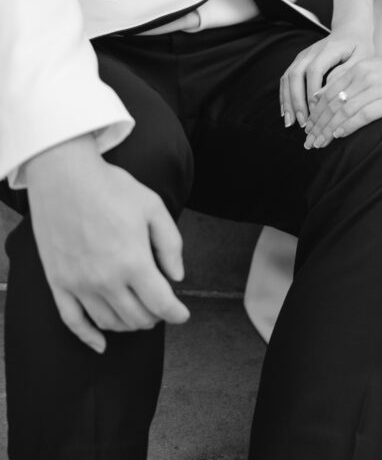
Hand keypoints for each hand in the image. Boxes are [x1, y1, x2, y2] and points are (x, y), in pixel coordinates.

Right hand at [26, 135, 189, 353]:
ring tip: (139, 314)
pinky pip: (73, 321)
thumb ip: (170, 244)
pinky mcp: (58, 282)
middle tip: (160, 307)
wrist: (64, 176)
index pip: (161, 303)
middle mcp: (106, 280)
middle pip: (137, 318)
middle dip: (154, 317)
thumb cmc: (111, 187)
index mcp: (133, 261)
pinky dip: (89, 337)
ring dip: (129, 325)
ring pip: (109, 323)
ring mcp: (79, 284)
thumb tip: (177, 276)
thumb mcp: (152, 207)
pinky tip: (101, 344)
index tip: (183, 314)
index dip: (177, 313)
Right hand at [280, 26, 373, 127]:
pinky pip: (286, 79)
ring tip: (290, 122)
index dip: (312, 91)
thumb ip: (346, 73)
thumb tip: (327, 92)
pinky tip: (286, 112)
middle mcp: (311, 51)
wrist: (350, 31)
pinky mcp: (299, 62)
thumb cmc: (359, 47)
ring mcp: (302, 56)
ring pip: (288, 78)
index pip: (315, 70)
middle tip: (302, 122)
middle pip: (296, 74)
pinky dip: (284, 96)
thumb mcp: (362, 58)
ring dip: (288, 101)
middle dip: (296, 100)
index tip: (316, 111)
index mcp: (329, 49)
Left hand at [303, 48, 381, 148]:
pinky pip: (363, 114)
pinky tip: (338, 135)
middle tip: (308, 140)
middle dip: (317, 124)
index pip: (328, 93)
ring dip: (328, 129)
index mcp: (357, 68)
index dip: (315, 112)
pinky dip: (348, 126)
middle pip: (331, 103)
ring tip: (319, 142)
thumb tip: (331, 97)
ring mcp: (376, 87)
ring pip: (343, 111)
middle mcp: (363, 76)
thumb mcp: (373, 68)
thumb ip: (353, 80)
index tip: (308, 128)